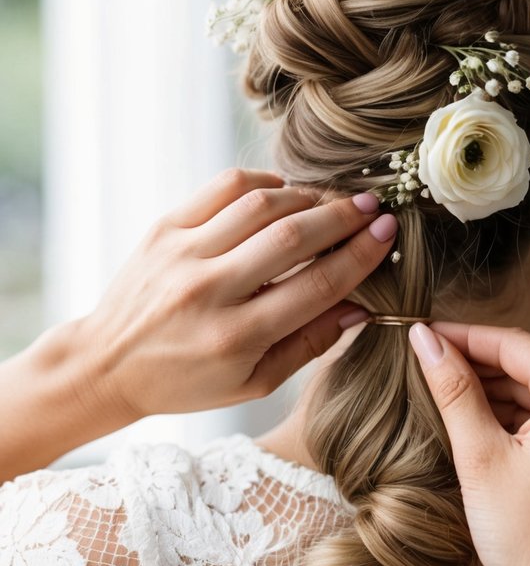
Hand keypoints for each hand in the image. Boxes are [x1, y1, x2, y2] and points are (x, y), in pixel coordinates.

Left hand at [76, 168, 396, 421]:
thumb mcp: (253, 383)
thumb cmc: (187, 380)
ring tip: (332, 201)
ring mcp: (183, 254)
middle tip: (372, 207)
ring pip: (261, 205)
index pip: (315, 286)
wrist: (107, 363)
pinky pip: (223, 187)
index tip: (387, 234)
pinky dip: (262, 181)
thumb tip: (362, 306)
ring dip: (307, 197)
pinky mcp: (165, 228)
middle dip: (342, 217)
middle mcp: (208, 291)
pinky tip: (283, 192)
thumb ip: (309, 345)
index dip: (360, 255)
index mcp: (235, 337)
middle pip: (293, 237)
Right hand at [408, 321, 529, 565]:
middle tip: (421, 365)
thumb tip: (424, 339)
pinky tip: (478, 426)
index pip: (513, 344)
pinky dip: (519, 419)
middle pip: (529, 365)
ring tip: (440, 396)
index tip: (418, 333)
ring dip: (495, 394)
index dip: (460, 336)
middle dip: (475, 366)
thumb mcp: (480, 456)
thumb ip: (453, 389)